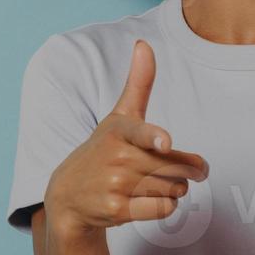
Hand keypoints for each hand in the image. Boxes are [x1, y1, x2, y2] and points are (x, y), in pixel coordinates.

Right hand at [43, 39, 207, 233]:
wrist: (69, 194)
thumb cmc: (104, 149)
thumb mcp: (118, 116)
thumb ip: (138, 83)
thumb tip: (143, 43)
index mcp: (119, 130)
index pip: (140, 132)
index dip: (155, 137)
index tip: (165, 143)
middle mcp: (117, 157)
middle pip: (175, 166)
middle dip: (185, 170)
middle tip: (174, 167)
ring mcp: (116, 186)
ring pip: (174, 188)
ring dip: (176, 188)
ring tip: (154, 183)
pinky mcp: (118, 210)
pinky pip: (164, 209)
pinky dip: (167, 205)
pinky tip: (151, 199)